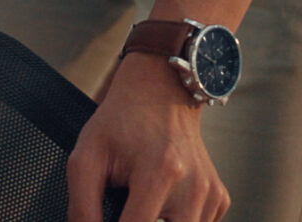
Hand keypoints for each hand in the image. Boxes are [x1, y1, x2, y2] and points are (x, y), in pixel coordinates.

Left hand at [67, 54, 228, 221]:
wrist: (160, 92)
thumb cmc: (121, 122)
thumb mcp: (87, 156)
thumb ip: (82, 204)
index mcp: (160, 172)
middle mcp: (193, 187)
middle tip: (125, 210)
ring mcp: (210, 194)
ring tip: (140, 205)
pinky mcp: (218, 199)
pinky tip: (161, 202)